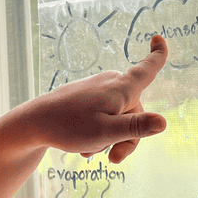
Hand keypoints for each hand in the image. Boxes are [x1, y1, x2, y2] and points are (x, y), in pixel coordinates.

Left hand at [26, 34, 167, 163]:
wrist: (34, 124)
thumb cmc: (69, 127)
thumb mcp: (106, 132)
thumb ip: (136, 128)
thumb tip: (163, 123)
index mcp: (121, 88)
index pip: (147, 69)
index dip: (158, 55)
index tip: (158, 38)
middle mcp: (112, 83)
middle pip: (135, 113)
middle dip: (127, 138)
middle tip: (112, 160)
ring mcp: (99, 90)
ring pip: (118, 119)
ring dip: (108, 138)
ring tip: (88, 150)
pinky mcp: (88, 98)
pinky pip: (104, 117)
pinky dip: (98, 133)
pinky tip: (83, 146)